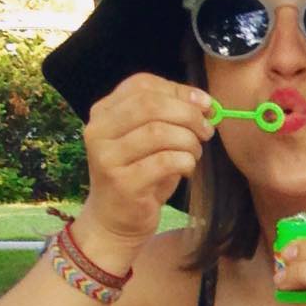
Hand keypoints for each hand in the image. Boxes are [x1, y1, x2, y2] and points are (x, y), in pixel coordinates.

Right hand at [82, 73, 214, 244]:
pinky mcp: (122, 182)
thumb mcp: (152, 140)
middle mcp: (99, 130)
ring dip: (188, 141)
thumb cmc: (141, 175)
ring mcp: (107, 157)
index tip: (205, 104)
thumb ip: (170, 117)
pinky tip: (186, 170)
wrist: (116, 220)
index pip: (142, 85)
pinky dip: (185, 162)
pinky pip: (164, 162)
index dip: (179, 90)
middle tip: (207, 131)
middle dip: (188, 115)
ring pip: (159, 133)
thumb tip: (205, 104)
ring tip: (194, 153)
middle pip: (151, 105)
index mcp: (105, 112)